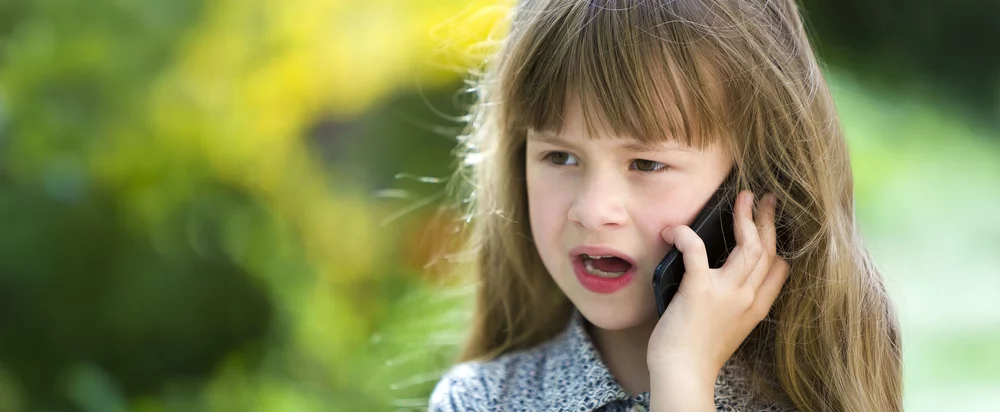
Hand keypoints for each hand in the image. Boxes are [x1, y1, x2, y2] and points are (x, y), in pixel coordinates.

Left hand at [647, 191, 789, 405]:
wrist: (683, 375)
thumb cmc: (697, 354)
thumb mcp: (730, 328)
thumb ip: (735, 304)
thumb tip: (724, 279)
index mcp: (756, 308)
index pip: (780, 269)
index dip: (777, 242)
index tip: (771, 224)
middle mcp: (747, 298)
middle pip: (767, 249)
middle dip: (768, 219)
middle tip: (765, 198)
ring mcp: (726, 293)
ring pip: (747, 245)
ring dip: (744, 217)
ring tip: (742, 199)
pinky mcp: (699, 290)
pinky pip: (696, 250)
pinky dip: (685, 235)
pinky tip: (676, 229)